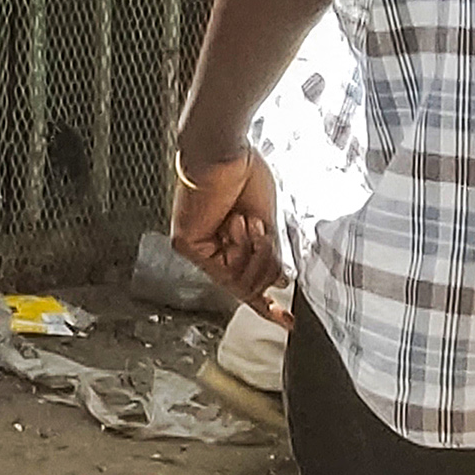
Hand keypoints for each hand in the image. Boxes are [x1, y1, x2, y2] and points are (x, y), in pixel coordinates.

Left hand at [170, 150, 288, 322]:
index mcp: (228, 241)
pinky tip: (239, 223)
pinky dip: (243, 247)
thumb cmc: (247, 176)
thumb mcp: (268, 226)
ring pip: (242, 284)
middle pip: (250, 286)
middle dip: (266, 263)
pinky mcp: (186, 245)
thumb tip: (278, 286)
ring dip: (257, 253)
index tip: (288, 322)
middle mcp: (210, 247)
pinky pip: (227, 271)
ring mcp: (196, 248)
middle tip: (264, 230)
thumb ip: (269, 258)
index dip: (268, 306)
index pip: (246, 282)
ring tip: (250, 221)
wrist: (228, 151)